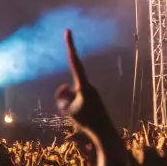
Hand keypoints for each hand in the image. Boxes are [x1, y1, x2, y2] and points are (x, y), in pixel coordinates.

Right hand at [56, 30, 121, 160]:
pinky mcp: (93, 99)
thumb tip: (65, 88)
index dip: (70, 46)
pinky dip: (75, 109)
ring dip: (70, 107)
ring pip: (72, 96)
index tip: (67, 31)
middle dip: (65, 100)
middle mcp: (89, 85)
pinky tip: (83, 120)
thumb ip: (61, 97)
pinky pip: (77, 101)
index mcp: (83, 85)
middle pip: (68, 89)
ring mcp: (92, 92)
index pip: (74, 62)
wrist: (105, 134)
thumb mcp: (68, 110)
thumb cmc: (87, 122)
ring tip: (81, 119)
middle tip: (74, 115)